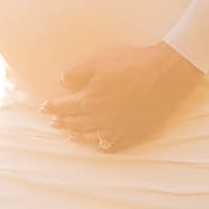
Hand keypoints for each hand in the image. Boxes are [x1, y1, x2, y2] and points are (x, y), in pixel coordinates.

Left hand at [44, 42, 202, 151]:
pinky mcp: (134, 132)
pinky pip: (114, 145)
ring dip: (78, 136)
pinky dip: (103, 146)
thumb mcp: (98, 62)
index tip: (43, 108)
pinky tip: (99, 145)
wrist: (165, 74)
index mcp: (89, 101)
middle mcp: (100, 119)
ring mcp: (118, 128)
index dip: (52, 107)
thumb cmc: (131, 64)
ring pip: (92, 137)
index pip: (64, 106)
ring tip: (70, 135)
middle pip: (75, 123)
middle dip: (62, 122)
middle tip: (53, 122)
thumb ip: (76, 74)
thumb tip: (62, 84)